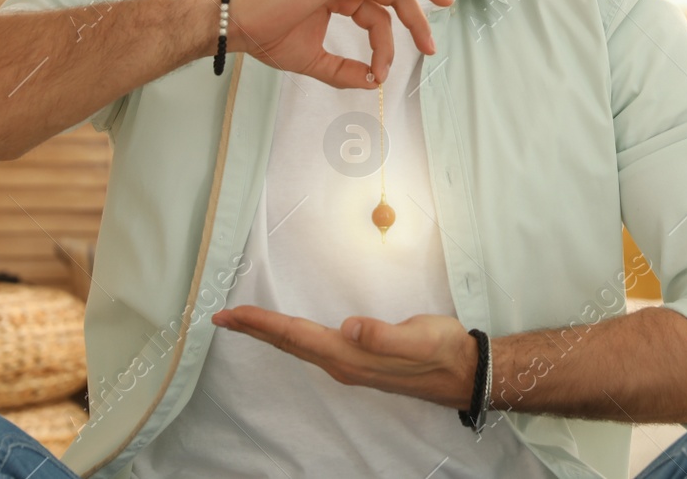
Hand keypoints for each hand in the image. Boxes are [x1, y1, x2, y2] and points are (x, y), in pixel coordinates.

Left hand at [211, 306, 478, 410]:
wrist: (463, 372)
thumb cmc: (442, 351)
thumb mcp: (417, 338)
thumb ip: (383, 334)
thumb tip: (349, 327)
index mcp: (351, 356)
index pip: (297, 336)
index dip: (263, 324)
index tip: (232, 314)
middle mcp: (344, 364)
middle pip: (290, 344)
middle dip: (255, 329)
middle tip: (222, 317)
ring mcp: (350, 365)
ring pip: (300, 347)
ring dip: (271, 333)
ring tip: (246, 322)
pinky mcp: (359, 360)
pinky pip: (314, 348)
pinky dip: (293, 336)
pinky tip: (291, 333)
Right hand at [226, 0, 452, 87]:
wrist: (239, 25)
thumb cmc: (267, 36)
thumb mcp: (314, 61)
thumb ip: (344, 71)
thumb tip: (372, 81)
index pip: (377, 18)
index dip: (386, 47)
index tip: (381, 74)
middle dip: (417, 18)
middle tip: (431, 46)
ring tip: (446, 0)